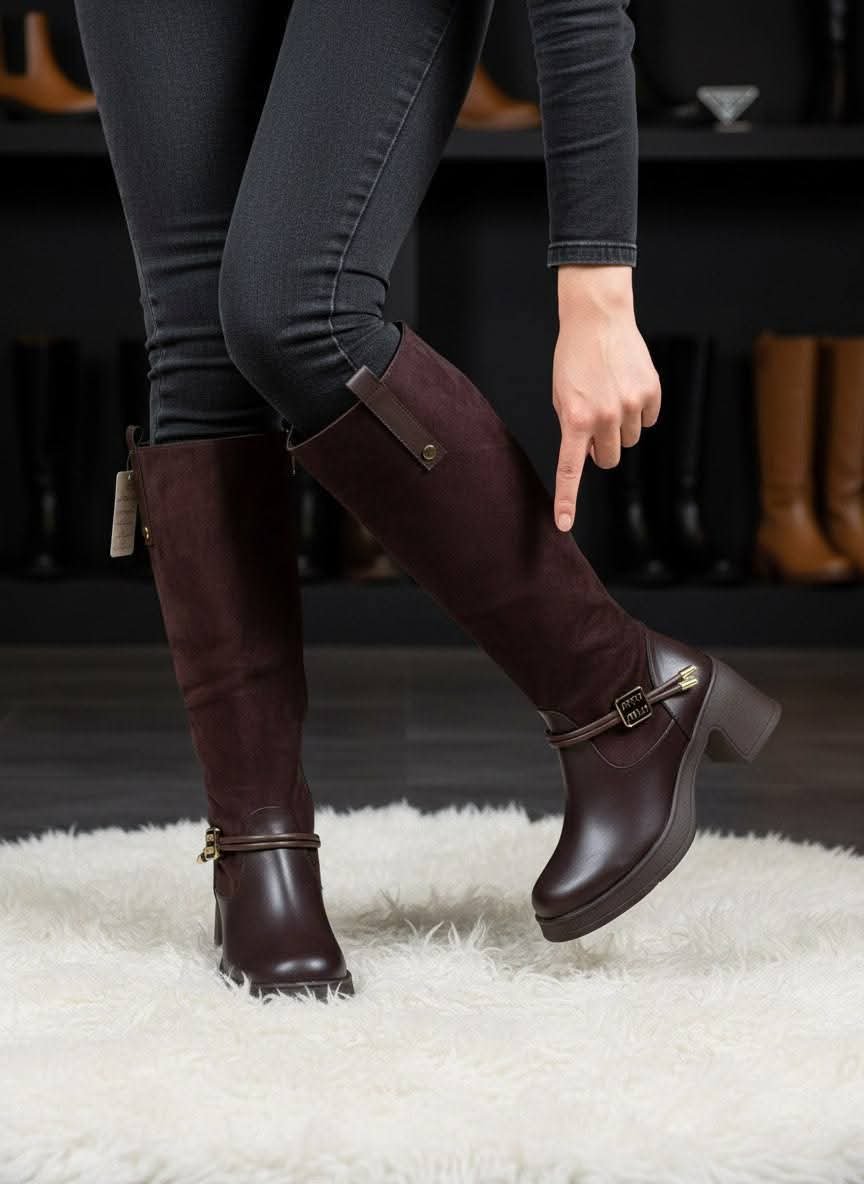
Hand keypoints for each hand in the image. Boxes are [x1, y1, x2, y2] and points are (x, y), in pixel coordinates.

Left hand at [552, 265, 660, 531]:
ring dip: (622, 427)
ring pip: (630, 441)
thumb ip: (573, 428)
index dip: (568, 500)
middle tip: (596, 424)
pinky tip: (628, 387)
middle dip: (603, 449)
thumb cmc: (574, 359)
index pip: (570, 470)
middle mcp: (605, 416)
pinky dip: (641, 410)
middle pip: (609, 459)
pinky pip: (649, 420)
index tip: (563, 526)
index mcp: (575, 419)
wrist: (598, 319)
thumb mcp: (561, 396)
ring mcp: (631, 405)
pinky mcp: (651, 393)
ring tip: (611, 396)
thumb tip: (593, 454)